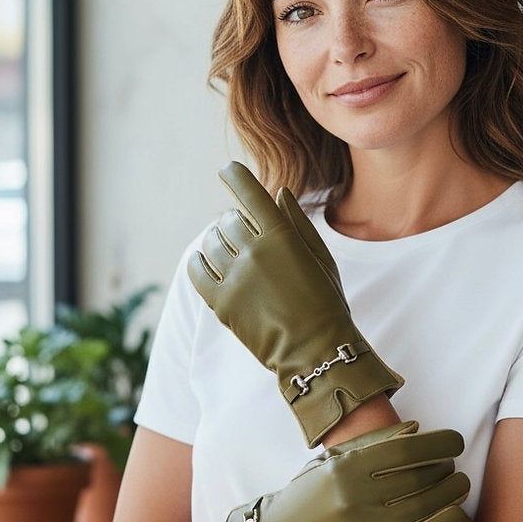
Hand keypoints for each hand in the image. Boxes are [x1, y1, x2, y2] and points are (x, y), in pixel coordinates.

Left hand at [188, 162, 402, 446]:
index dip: (234, 176)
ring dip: (217, 240)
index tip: (227, 170)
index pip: (249, 193)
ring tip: (227, 249)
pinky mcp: (221, 304)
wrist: (316, 351)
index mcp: (282, 237)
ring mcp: (235, 279)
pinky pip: (197, 270)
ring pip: (211, 242)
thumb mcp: (321, 258)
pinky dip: (200, 261)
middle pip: (229, 220)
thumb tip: (278, 192)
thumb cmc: (325, 303)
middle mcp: (255, 253)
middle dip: (234, 221)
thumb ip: (297, 223)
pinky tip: (207, 261)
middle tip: (243, 231)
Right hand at [222, 421, 469, 521]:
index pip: (406, 449)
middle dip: (447, 470)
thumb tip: (416, 428)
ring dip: (451, 495)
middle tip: (456, 467)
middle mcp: (356, 493)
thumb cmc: (311, 493)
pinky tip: (456, 516)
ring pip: (422, 507)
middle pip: (419, 477)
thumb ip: (373, 442)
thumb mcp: (334, 459)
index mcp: (348, 464)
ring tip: (460, 488)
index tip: (456, 442)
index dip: (439, 443)